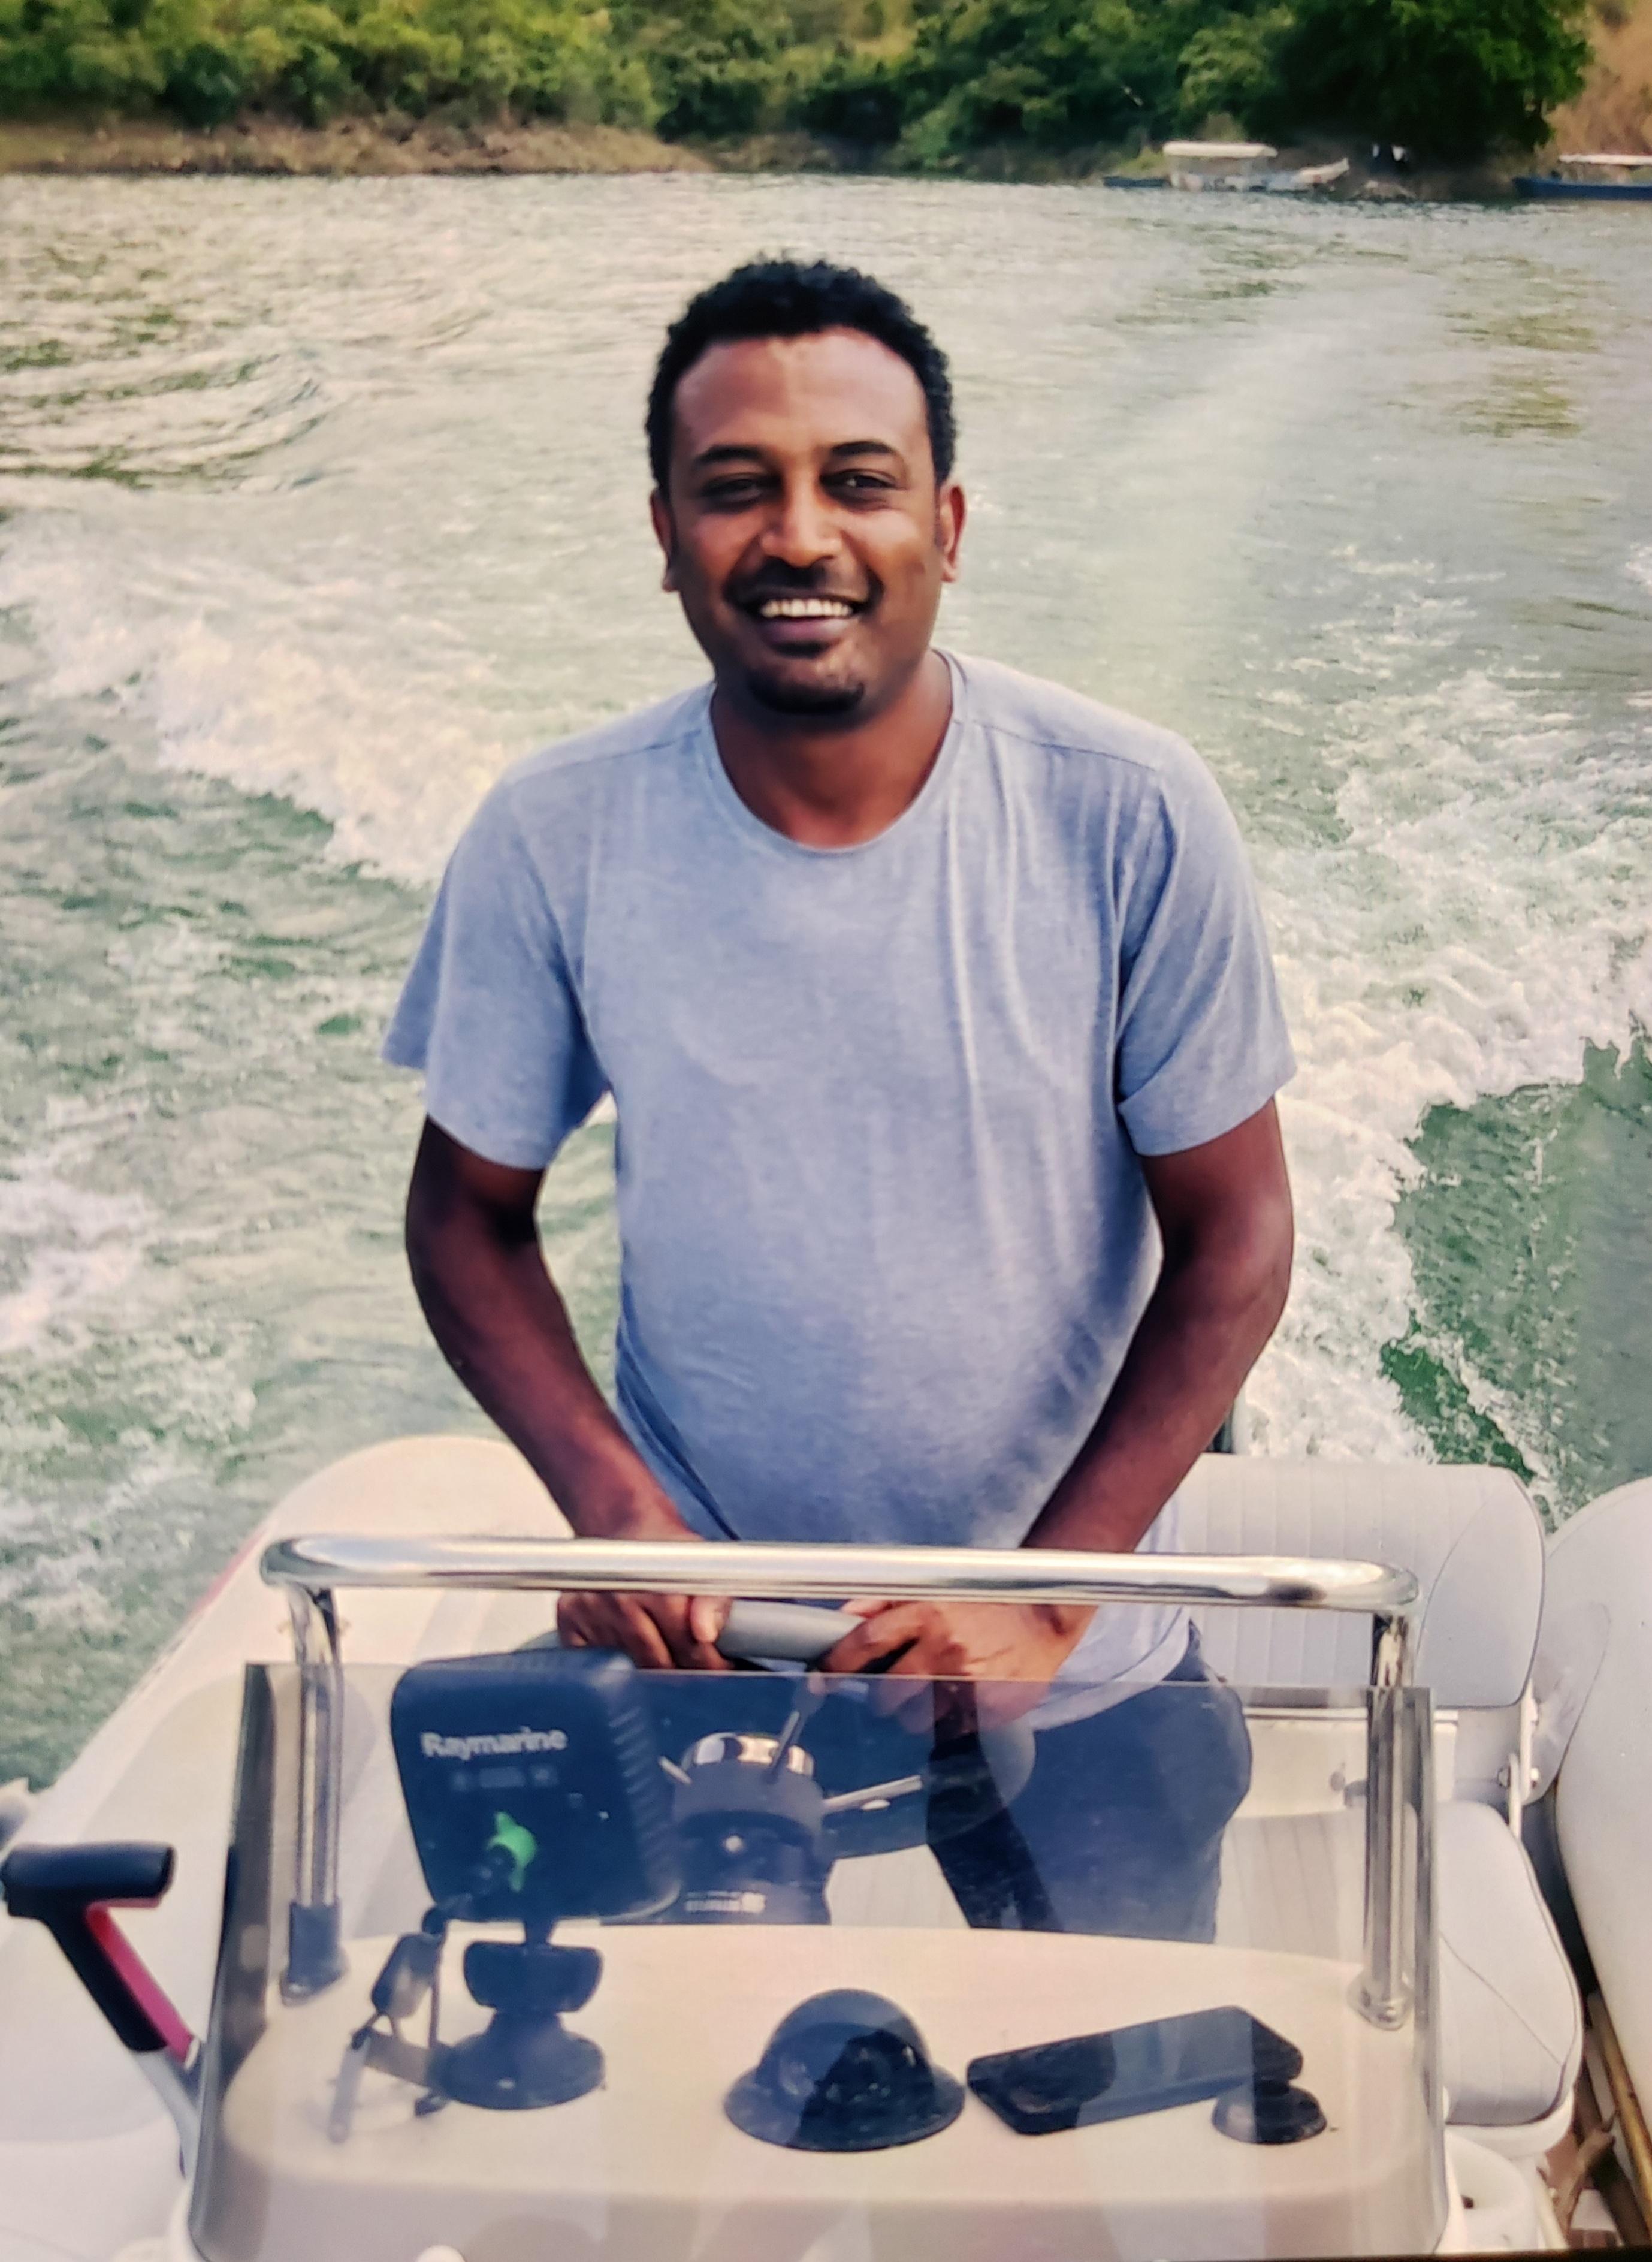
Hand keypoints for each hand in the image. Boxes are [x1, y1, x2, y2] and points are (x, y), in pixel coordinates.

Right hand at [556, 1484, 730, 1669]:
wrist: (626, 1524)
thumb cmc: (666, 1551)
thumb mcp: (703, 1565)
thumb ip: (714, 1599)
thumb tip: (706, 1633)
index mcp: (657, 1587)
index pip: (688, 1648)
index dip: (708, 1663)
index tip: (718, 1667)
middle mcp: (619, 1599)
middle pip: (657, 1663)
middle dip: (680, 1670)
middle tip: (692, 1664)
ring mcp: (590, 1610)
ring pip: (626, 1666)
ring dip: (646, 1668)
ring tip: (661, 1652)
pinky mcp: (568, 1617)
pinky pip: (593, 1659)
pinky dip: (611, 1660)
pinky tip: (624, 1645)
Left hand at [818, 1601, 1094, 1727]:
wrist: (1043, 1616)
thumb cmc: (980, 1604)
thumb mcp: (932, 1590)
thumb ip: (883, 1603)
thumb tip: (840, 1618)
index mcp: (926, 1614)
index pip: (866, 1642)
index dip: (836, 1664)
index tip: (817, 1682)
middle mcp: (944, 1648)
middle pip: (887, 1692)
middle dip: (884, 1698)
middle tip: (895, 1691)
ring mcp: (969, 1683)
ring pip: (916, 1720)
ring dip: (917, 1714)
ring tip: (935, 1695)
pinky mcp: (990, 1709)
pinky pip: (951, 1731)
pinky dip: (948, 1722)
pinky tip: (961, 1702)